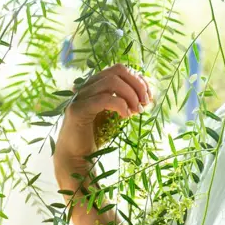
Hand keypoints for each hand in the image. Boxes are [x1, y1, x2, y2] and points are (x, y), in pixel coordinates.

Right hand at [53, 63, 152, 189]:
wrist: (75, 155)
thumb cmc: (97, 134)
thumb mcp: (116, 112)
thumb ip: (127, 99)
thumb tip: (147, 93)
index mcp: (96, 83)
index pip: (120, 69)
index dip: (138, 79)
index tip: (149, 96)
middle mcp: (86, 86)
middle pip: (117, 70)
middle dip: (137, 84)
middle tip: (145, 103)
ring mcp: (80, 96)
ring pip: (111, 82)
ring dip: (130, 95)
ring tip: (136, 111)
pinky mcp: (78, 110)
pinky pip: (104, 99)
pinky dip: (120, 105)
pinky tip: (125, 116)